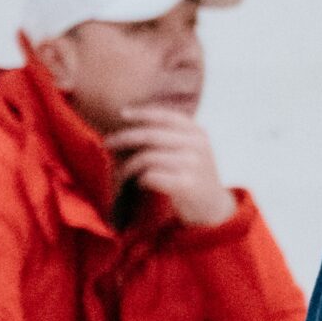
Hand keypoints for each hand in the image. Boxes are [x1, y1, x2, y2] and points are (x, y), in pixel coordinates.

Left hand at [106, 107, 235, 227]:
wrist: (214, 207)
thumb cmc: (194, 176)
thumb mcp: (193, 150)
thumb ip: (173, 135)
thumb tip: (134, 120)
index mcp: (199, 133)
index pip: (166, 116)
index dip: (142, 113)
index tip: (122, 114)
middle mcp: (197, 146)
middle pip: (150, 136)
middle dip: (124, 138)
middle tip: (107, 144)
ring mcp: (193, 165)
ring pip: (146, 158)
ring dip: (128, 166)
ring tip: (122, 173)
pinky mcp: (186, 185)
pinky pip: (149, 176)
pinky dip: (140, 180)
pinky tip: (141, 183)